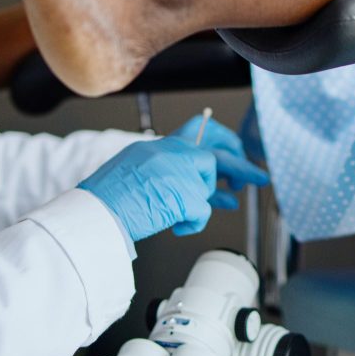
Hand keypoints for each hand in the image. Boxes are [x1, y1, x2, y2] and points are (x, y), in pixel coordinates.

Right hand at [79, 116, 266, 240]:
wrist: (97, 210)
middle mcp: (172, 152)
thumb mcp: (137, 171)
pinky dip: (193, 223)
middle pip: (218, 153)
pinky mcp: (187, 195)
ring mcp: (180, 172)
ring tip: (218, 204)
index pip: (198, 129)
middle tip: (257, 177)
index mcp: (160, 146)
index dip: (220, 138)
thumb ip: (166, 172)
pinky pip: (203, 212)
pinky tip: (179, 226)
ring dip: (210, 199)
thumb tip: (192, 185)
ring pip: (209, 183)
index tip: (232, 149)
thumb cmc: (109, 199)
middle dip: (241, 165)